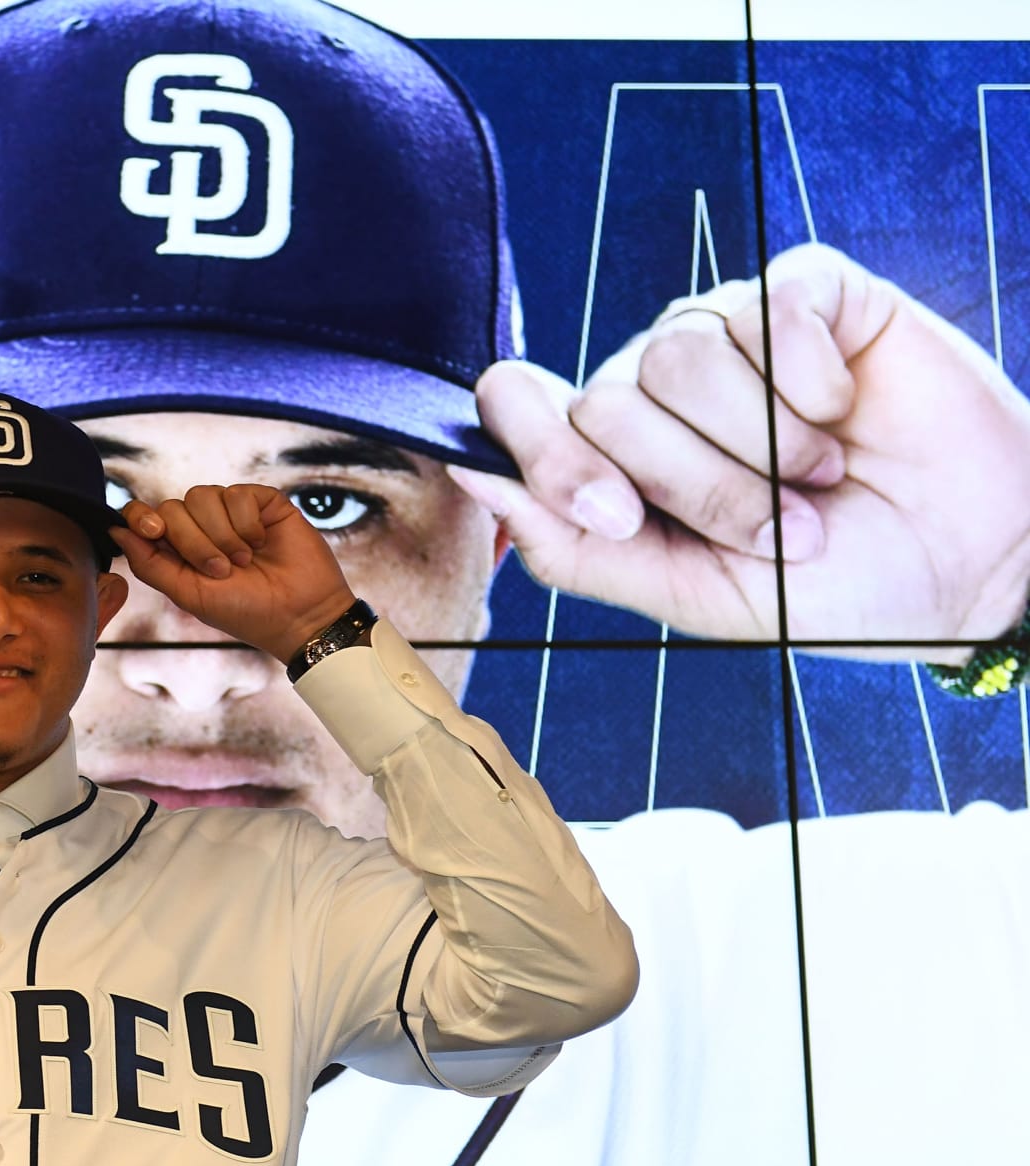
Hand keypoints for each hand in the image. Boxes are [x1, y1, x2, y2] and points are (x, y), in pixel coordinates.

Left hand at [109, 484, 356, 662]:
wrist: (298, 615)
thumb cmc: (245, 612)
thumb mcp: (188, 593)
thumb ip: (149, 562)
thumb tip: (115, 529)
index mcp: (180, 549)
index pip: (146, 515)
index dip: (141, 516)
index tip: (153, 530)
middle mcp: (203, 526)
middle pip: (173, 507)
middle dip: (192, 541)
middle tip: (221, 570)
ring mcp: (233, 512)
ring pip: (203, 496)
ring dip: (221, 535)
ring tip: (243, 560)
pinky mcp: (262, 501)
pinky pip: (237, 494)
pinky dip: (246, 523)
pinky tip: (261, 542)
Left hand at [449, 243, 1029, 660]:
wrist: (967, 567)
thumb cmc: (826, 585)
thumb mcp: (693, 595)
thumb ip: (578, 549)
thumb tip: (477, 484)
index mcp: (612, 450)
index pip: (516, 405)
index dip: (549, 456)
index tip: (619, 515)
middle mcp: (655, 382)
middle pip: (604, 399)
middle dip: (697, 486)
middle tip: (781, 529)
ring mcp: (728, 330)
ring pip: (678, 354)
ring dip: (761, 442)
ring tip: (818, 475)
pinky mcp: (807, 291)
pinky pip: (770, 309)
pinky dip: (813, 379)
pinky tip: (845, 407)